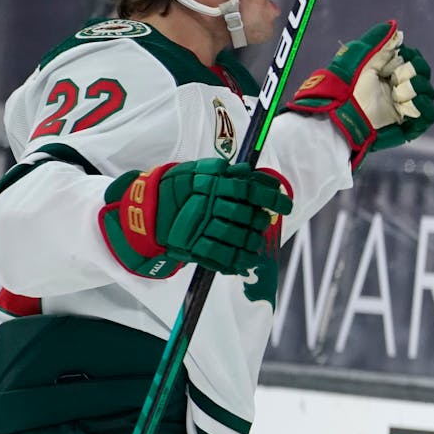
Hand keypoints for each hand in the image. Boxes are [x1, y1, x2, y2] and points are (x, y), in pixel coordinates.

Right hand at [99, 159, 291, 277]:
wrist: (146, 209)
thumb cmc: (178, 187)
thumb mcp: (201, 172)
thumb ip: (227, 173)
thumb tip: (252, 173)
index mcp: (212, 183)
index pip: (249, 189)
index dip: (271, 198)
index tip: (287, 205)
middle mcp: (208, 205)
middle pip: (246, 216)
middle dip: (259, 221)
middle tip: (262, 223)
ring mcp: (200, 227)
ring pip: (237, 237)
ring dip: (252, 242)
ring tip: (256, 243)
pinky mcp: (192, 247)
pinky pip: (220, 257)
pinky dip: (236, 261)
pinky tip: (245, 261)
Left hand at [286, 21, 433, 167]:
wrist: (343, 113)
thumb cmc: (348, 86)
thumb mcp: (361, 58)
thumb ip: (378, 40)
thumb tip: (395, 27)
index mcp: (389, 71)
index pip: (413, 59)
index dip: (412, 57)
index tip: (404, 54)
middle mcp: (398, 87)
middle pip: (423, 74)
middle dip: (414, 71)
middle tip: (395, 76)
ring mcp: (404, 106)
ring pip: (427, 92)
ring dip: (417, 87)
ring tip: (398, 92)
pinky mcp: (408, 124)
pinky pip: (428, 115)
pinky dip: (425, 107)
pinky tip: (415, 100)